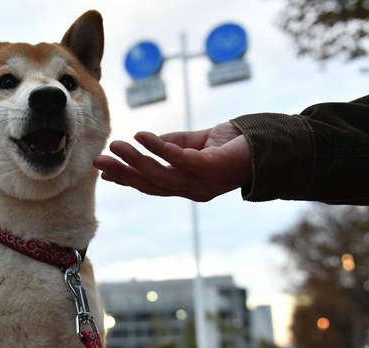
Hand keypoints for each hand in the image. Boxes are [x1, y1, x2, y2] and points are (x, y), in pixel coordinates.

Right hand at [92, 122, 251, 201]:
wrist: (270, 146)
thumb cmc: (235, 145)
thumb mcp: (197, 144)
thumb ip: (174, 145)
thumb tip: (147, 142)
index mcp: (187, 186)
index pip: (151, 184)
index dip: (127, 179)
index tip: (104, 172)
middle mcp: (191, 190)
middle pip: (150, 184)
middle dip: (122, 174)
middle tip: (98, 162)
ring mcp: (200, 183)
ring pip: (159, 175)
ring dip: (134, 161)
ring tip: (115, 147)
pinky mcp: (209, 170)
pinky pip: (177, 159)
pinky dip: (158, 148)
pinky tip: (142, 137)